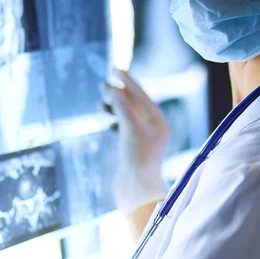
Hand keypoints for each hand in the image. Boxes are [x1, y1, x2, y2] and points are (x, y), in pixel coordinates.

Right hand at [101, 70, 169, 214]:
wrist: (136, 190)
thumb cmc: (137, 158)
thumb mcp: (130, 128)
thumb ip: (123, 106)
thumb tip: (114, 90)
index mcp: (159, 121)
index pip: (142, 94)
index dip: (128, 81)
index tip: (115, 68)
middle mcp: (154, 128)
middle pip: (136, 103)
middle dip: (119, 93)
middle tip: (103, 84)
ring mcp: (144, 139)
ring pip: (128, 115)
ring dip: (115, 106)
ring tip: (100, 101)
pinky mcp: (134, 149)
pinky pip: (125, 128)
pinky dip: (115, 120)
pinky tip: (106, 120)